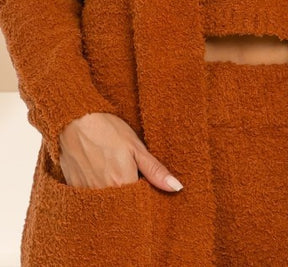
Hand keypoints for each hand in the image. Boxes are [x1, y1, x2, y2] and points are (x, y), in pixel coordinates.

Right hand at [58, 112, 183, 192]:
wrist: (73, 120)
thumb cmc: (107, 129)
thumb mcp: (136, 146)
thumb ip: (155, 170)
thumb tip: (176, 187)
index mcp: (123, 183)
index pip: (142, 201)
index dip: (147, 192)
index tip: (146, 179)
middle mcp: (104, 194)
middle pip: (124, 204)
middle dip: (131, 194)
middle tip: (129, 170)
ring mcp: (86, 193)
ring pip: (108, 202)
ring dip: (114, 191)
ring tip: (113, 168)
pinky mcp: (74, 188)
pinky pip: (91, 198)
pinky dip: (98, 188)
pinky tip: (99, 170)